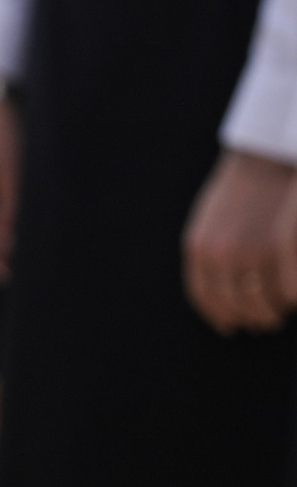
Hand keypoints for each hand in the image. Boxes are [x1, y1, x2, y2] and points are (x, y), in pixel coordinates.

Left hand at [185, 150, 296, 333]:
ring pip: (263, 305)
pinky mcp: (280, 252)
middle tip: (263, 321)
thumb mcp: (213, 219)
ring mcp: (252, 255)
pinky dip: (290, 300)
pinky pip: (289, 294)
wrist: (266, 160)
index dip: (218, 315)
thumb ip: (211, 250)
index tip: (228, 326)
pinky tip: (291, 298)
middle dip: (251, 317)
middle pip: (236, 307)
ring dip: (271, 312)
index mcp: (200, 247)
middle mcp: (220, 256)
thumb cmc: (243, 190)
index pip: (205, 297)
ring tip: (278, 312)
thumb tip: (219, 287)